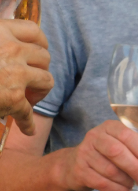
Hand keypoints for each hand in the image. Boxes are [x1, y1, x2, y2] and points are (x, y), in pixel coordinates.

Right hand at [0, 20, 52, 134]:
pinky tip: (27, 129)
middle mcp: (11, 49)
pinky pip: (28, 113)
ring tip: (29, 99)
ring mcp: (16, 73)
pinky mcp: (14, 98)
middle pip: (44, 57)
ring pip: (47, 81)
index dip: (39, 44)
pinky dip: (28, 124)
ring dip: (40, 91)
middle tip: (30, 80)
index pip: (33, 31)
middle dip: (40, 69)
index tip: (36, 54)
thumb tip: (7, 47)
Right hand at [60, 120, 137, 190]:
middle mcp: (94, 137)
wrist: (74, 164)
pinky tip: (123, 189)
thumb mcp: (124, 144)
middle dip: (136, 168)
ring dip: (126, 181)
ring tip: (133, 184)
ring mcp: (84, 153)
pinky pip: (102, 183)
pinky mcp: (80, 171)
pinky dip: (117, 188)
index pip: (127, 135)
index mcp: (109, 127)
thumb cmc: (107, 153)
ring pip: (110, 170)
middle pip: (117, 152)